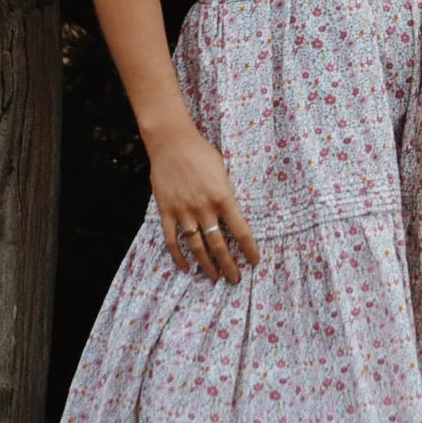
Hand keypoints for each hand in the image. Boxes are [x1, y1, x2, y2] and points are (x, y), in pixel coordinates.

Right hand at [146, 123, 260, 282]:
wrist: (172, 142)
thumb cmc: (202, 152)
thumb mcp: (223, 170)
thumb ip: (228, 193)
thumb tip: (235, 213)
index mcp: (223, 197)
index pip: (240, 230)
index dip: (249, 249)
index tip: (255, 261)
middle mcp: (204, 208)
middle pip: (219, 244)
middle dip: (229, 265)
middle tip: (235, 279)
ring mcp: (183, 211)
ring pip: (197, 246)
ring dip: (206, 265)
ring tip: (215, 277)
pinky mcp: (166, 211)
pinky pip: (172, 240)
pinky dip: (179, 256)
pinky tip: (186, 267)